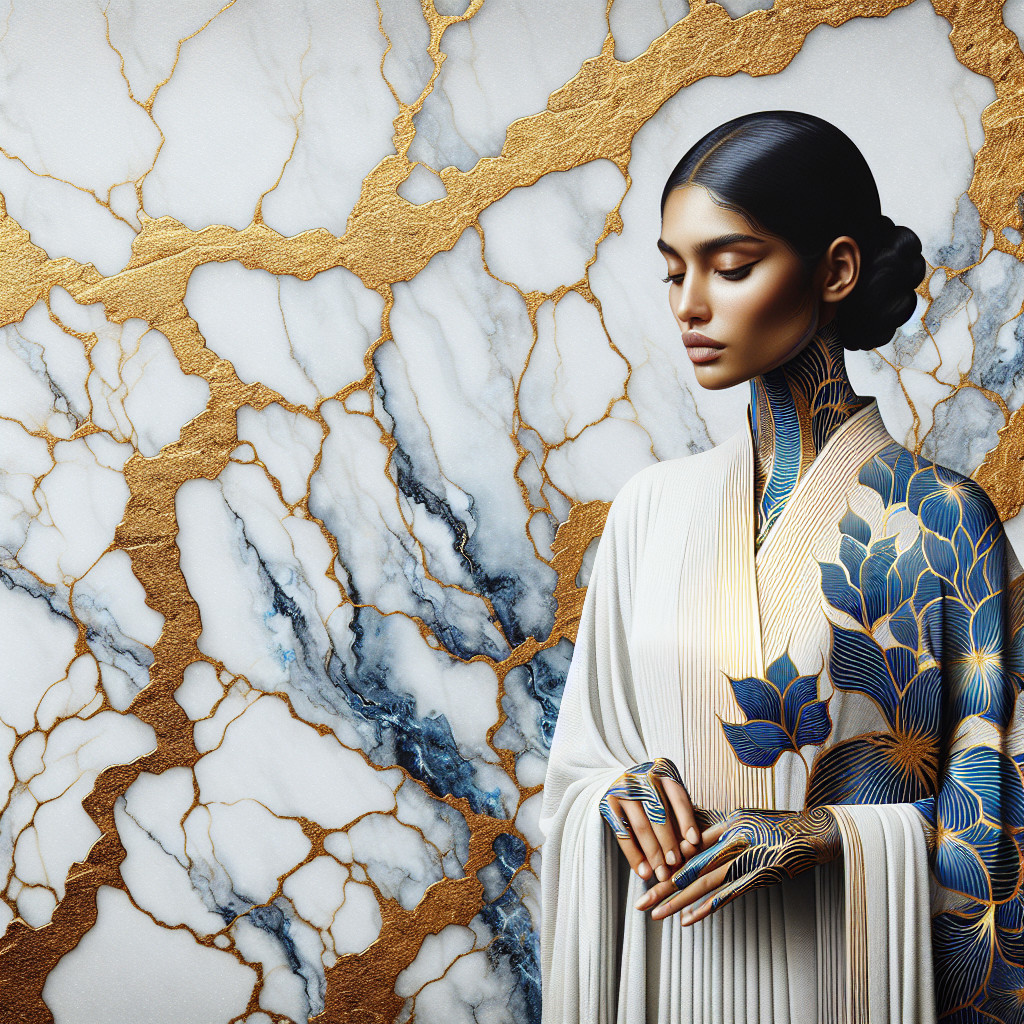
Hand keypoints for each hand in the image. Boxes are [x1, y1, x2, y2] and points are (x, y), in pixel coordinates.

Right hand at [598, 759, 702, 882]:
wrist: (619, 784)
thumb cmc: (654, 796)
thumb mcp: (669, 797)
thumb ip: (681, 818)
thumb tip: (693, 848)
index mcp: (662, 772)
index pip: (678, 796)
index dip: (687, 820)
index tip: (694, 842)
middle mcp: (641, 777)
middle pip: (658, 813)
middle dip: (669, 842)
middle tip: (676, 864)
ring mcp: (622, 790)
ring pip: (641, 826)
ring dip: (653, 853)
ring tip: (662, 873)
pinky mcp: (608, 804)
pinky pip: (622, 834)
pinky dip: (633, 855)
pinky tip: (643, 871)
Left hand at [633, 806, 840, 923]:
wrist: (811, 835)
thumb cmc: (774, 826)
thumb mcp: (742, 820)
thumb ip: (715, 832)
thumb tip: (688, 843)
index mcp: (725, 827)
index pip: (689, 850)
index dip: (667, 866)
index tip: (645, 879)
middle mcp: (732, 844)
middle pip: (691, 869)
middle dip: (663, 888)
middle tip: (641, 904)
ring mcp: (745, 863)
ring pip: (705, 885)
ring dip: (679, 902)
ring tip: (657, 915)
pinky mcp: (758, 878)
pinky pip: (728, 896)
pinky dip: (707, 908)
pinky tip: (688, 919)